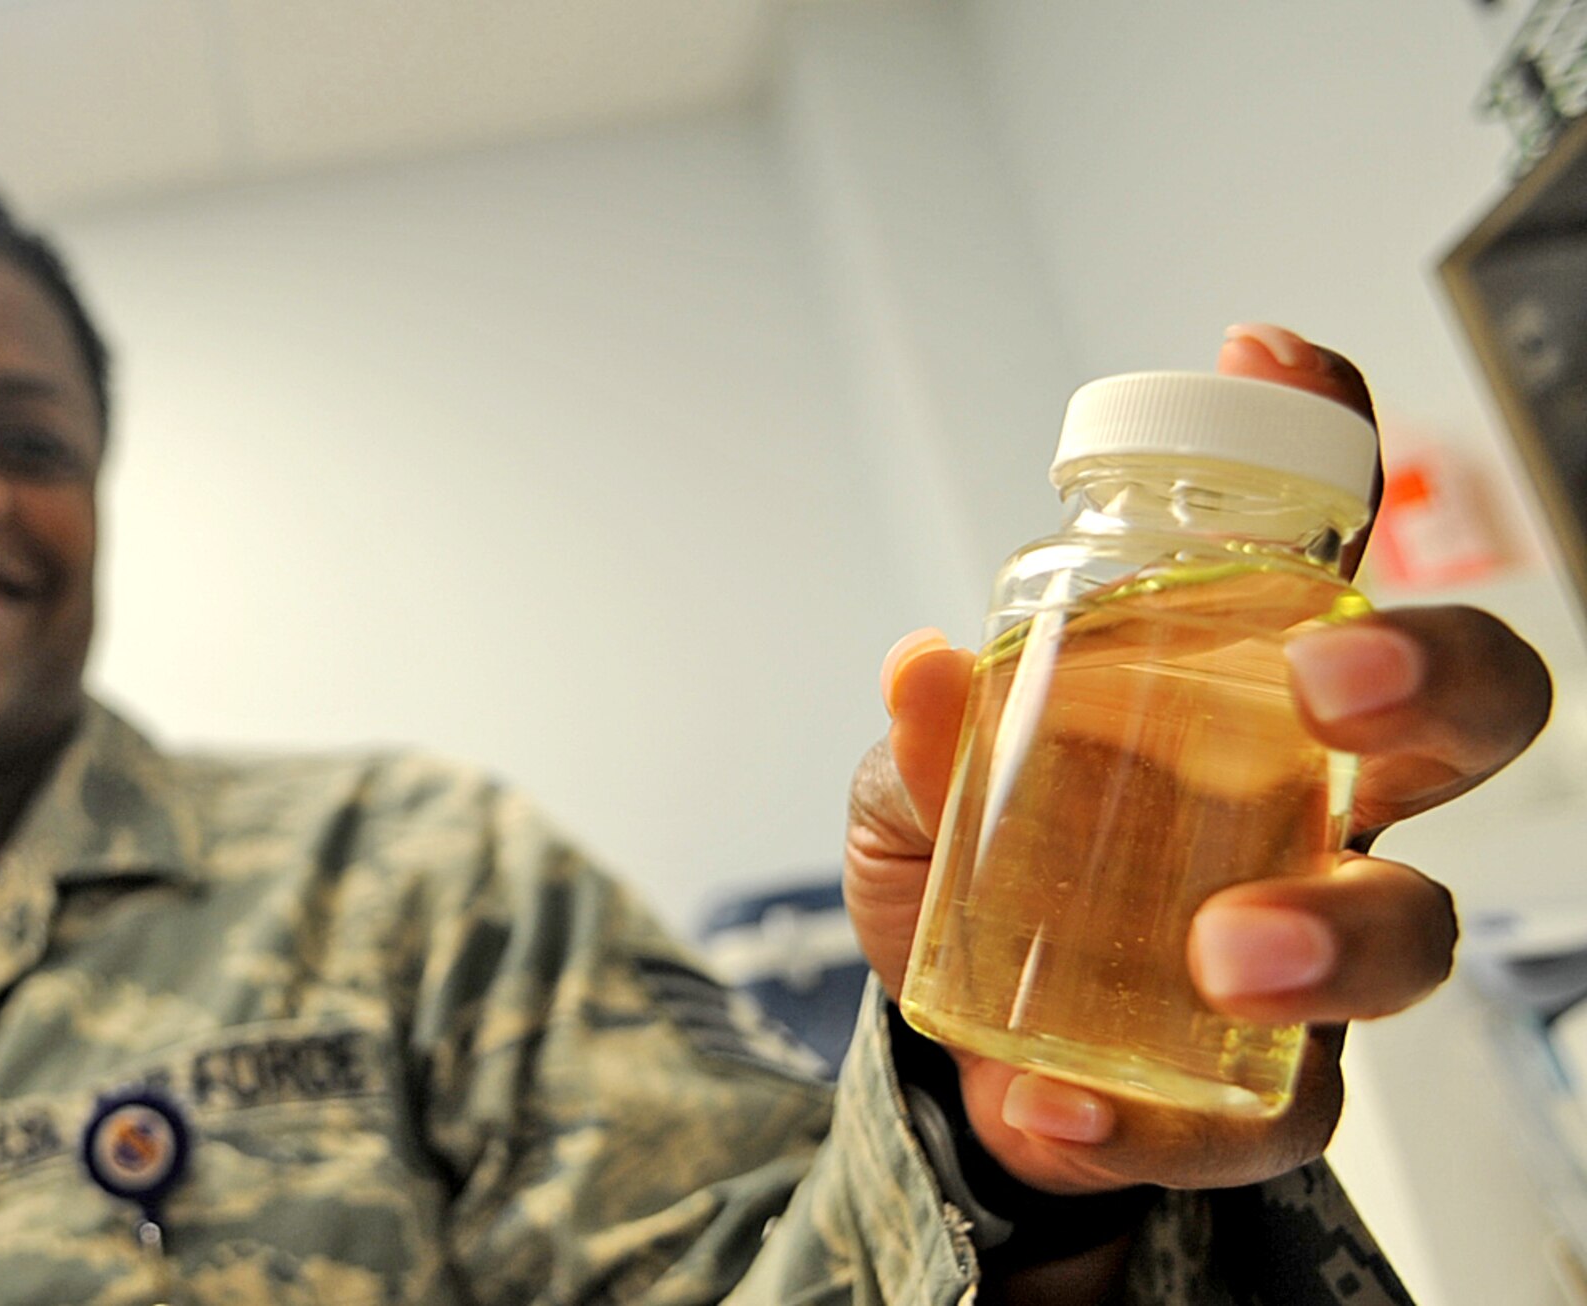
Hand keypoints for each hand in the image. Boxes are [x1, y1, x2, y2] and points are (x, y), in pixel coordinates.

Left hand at [846, 323, 1552, 1195]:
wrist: (958, 1046)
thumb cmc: (970, 869)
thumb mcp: (916, 790)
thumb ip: (928, 740)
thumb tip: (922, 668)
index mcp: (1232, 696)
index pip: (1314, 543)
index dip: (1321, 435)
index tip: (1262, 357)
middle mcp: (1309, 804)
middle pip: (1462, 715)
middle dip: (1431, 678)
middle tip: (1331, 686)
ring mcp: (1309, 944)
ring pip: (1417, 926)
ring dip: (1339, 931)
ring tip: (1221, 950)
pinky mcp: (1260, 1088)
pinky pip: (1274, 1112)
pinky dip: (1163, 1117)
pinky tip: (1061, 1102)